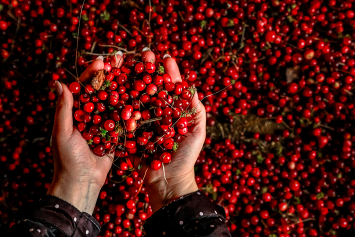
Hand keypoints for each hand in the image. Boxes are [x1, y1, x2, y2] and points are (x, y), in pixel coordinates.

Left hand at [47, 54, 122, 213]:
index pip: (85, 88)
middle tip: (121, 61)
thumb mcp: (62, 132)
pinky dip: (132, 113)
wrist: (82, 183)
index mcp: (76, 113)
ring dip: (125, 90)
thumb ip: (64, 108)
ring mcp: (105, 125)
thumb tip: (59, 82)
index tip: (102, 61)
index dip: (92, 74)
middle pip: (103, 92)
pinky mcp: (116, 136)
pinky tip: (142, 99)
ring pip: (116, 104)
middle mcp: (92, 116)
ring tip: (135, 75)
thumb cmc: (67, 159)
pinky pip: (125, 122)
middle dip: (112, 77)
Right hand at [130, 49, 205, 211]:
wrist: (168, 180)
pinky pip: (123, 114)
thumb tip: (191, 86)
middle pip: (151, 86)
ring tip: (128, 61)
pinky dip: (118, 98)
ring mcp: (141, 120)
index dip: (169, 72)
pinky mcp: (128, 131)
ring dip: (132, 78)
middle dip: (148, 68)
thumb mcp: (197, 131)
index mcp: (172, 110)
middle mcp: (156, 111)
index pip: (170, 86)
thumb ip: (196, 110)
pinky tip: (115, 84)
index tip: (166, 57)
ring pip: (135, 95)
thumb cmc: (185, 156)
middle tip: (145, 53)